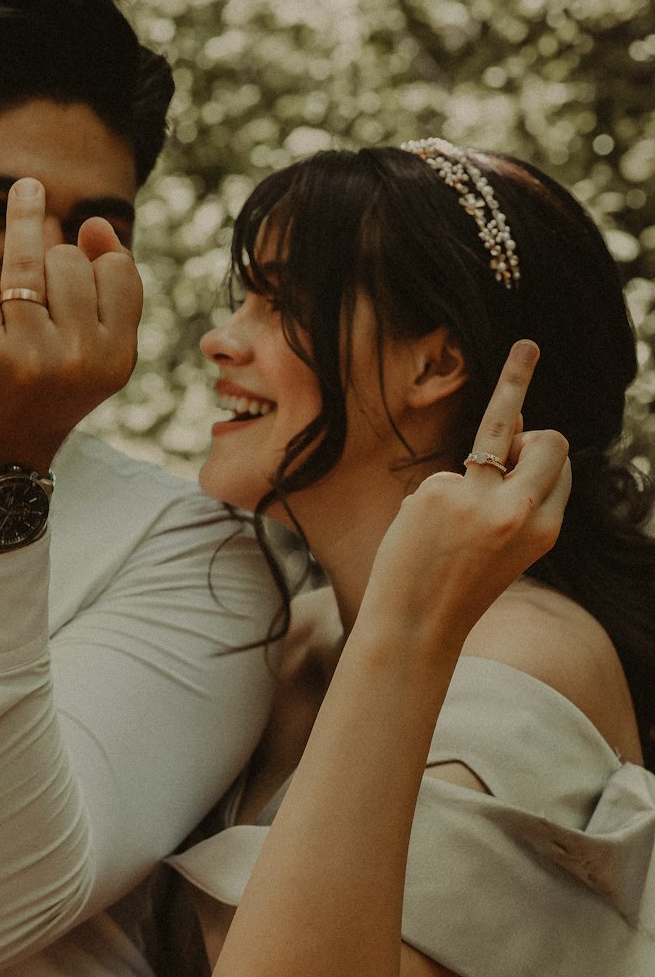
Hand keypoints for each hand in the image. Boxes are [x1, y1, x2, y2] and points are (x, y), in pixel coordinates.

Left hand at [0, 178, 142, 477]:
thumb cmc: (40, 393)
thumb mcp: (88, 351)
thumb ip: (102, 288)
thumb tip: (96, 222)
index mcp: (117, 358)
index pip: (117, 269)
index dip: (94, 259)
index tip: (75, 270)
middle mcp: (82, 358)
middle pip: (68, 260)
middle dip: (49, 268)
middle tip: (36, 306)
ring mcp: (32, 354)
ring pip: (26, 265)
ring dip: (13, 275)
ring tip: (10, 270)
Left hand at [363, 341, 570, 647]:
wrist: (416, 627)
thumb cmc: (459, 587)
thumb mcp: (505, 545)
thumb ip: (515, 492)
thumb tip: (517, 422)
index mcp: (545, 529)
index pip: (559, 467)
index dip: (543, 453)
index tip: (540, 414)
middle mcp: (520, 512)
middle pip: (548, 440)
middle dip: (537, 404)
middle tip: (527, 351)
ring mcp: (479, 500)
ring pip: (500, 428)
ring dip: (513, 384)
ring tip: (528, 349)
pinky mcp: (438, 492)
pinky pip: (443, 475)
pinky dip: (433, 499)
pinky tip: (423, 533)